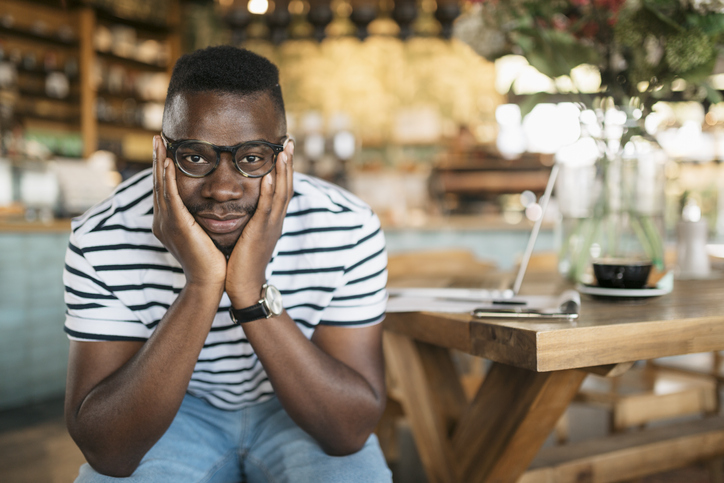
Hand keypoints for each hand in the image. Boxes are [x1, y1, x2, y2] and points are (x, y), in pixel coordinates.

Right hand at [152, 135, 226, 287]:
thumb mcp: (202, 234)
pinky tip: (167, 162)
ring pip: (161, 186)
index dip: (162, 169)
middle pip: (158, 184)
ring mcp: (166, 223)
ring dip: (159, 162)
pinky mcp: (176, 225)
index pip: (164, 190)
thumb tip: (208, 207)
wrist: (209, 281)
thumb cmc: (211, 260)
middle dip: (157, 159)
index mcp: (168, 223)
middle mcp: (162, 221)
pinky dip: (167, 178)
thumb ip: (199, 219)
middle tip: (157, 137)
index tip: (165, 149)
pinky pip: (170, 197)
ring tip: (159, 142)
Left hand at [226, 139, 293, 307]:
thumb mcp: (249, 234)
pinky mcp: (260, 233)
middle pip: (287, 186)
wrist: (244, 285)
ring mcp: (271, 226)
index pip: (283, 188)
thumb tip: (245, 204)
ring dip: (283, 171)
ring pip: (282, 194)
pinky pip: (267, 209)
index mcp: (273, 219)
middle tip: (290, 141)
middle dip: (289, 163)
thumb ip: (251, 218)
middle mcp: (276, 220)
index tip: (285, 148)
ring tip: (284, 151)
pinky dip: (270, 192)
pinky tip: (270, 176)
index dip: (285, 168)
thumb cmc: (242, 261)